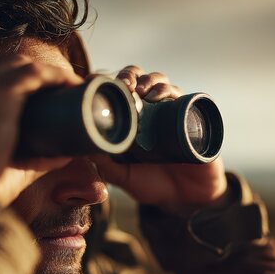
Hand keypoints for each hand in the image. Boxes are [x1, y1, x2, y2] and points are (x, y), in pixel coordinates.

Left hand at [92, 65, 227, 211]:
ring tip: (141, 90)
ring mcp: (170, 111)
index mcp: (130, 120)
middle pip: (138, 79)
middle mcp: (149, 111)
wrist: (187, 198)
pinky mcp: (189, 116)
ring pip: (160, 81)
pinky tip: (160, 97)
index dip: (106, 82)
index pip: (117, 93)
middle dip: (128, 75)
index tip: (92, 81)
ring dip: (149, 80)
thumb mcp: (125, 177)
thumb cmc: (154, 185)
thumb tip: (84, 150)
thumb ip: (107, 165)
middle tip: (123, 85)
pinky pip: (182, 95)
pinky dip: (170, 91)